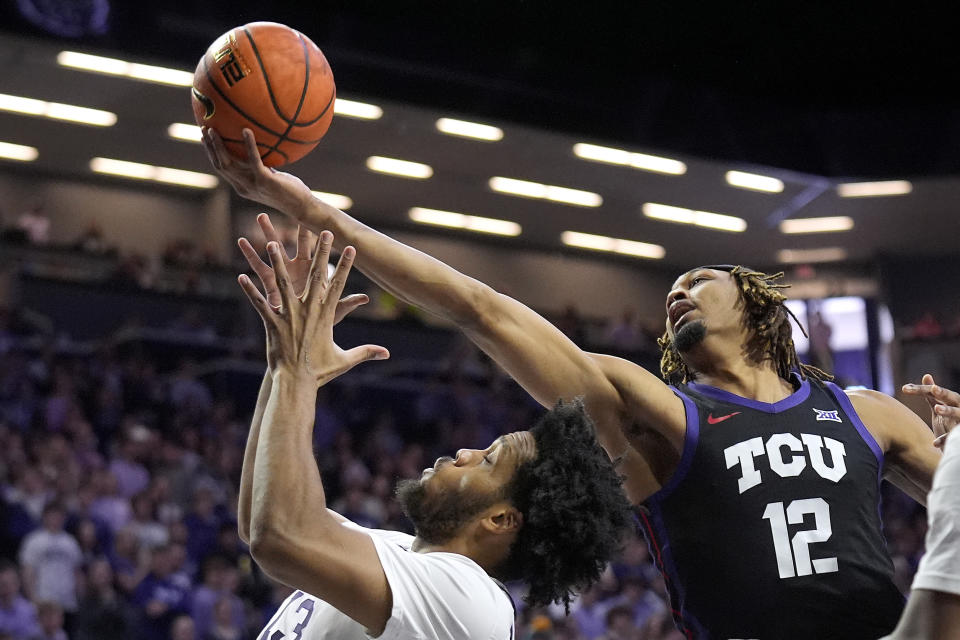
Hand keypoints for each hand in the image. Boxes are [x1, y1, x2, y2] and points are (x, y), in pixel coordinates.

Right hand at [203, 127, 313, 215]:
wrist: (302, 206)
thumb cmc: (290, 190)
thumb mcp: (271, 176)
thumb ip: (262, 165)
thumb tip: (262, 145)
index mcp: (242, 186)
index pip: (221, 168)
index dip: (211, 153)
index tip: (204, 137)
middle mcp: (243, 187)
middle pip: (220, 165)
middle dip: (209, 147)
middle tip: (204, 128)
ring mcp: (253, 185)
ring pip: (229, 163)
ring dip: (219, 145)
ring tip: (214, 129)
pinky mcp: (265, 181)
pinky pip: (254, 160)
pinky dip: (249, 145)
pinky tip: (246, 130)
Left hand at [238, 234, 388, 385]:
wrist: (296, 382)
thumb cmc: (320, 371)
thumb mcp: (345, 359)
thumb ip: (366, 352)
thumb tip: (387, 354)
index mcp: (325, 315)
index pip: (338, 285)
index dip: (345, 265)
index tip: (350, 247)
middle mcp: (308, 310)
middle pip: (315, 275)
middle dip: (321, 251)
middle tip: (324, 231)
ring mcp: (288, 315)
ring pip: (282, 282)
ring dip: (277, 261)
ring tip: (273, 242)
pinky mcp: (271, 323)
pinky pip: (260, 303)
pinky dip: (250, 291)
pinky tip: (241, 276)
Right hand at [239, 214, 366, 320]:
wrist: (301, 333)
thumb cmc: (319, 321)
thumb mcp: (334, 312)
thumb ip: (347, 303)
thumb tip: (364, 298)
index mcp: (315, 273)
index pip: (319, 252)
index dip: (320, 239)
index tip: (322, 222)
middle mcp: (298, 269)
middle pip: (294, 244)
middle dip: (296, 227)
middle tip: (290, 207)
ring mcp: (283, 274)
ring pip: (273, 250)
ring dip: (267, 234)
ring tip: (260, 216)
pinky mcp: (269, 284)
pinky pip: (258, 268)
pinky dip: (250, 256)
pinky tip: (242, 241)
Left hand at [902, 373, 959, 448]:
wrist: (956, 445)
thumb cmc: (948, 424)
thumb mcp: (939, 407)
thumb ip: (933, 395)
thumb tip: (927, 375)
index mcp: (951, 402)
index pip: (936, 392)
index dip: (921, 389)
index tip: (904, 388)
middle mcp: (959, 410)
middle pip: (953, 398)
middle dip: (944, 393)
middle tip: (934, 389)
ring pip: (959, 414)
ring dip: (949, 410)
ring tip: (938, 409)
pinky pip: (954, 437)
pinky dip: (945, 439)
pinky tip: (934, 443)